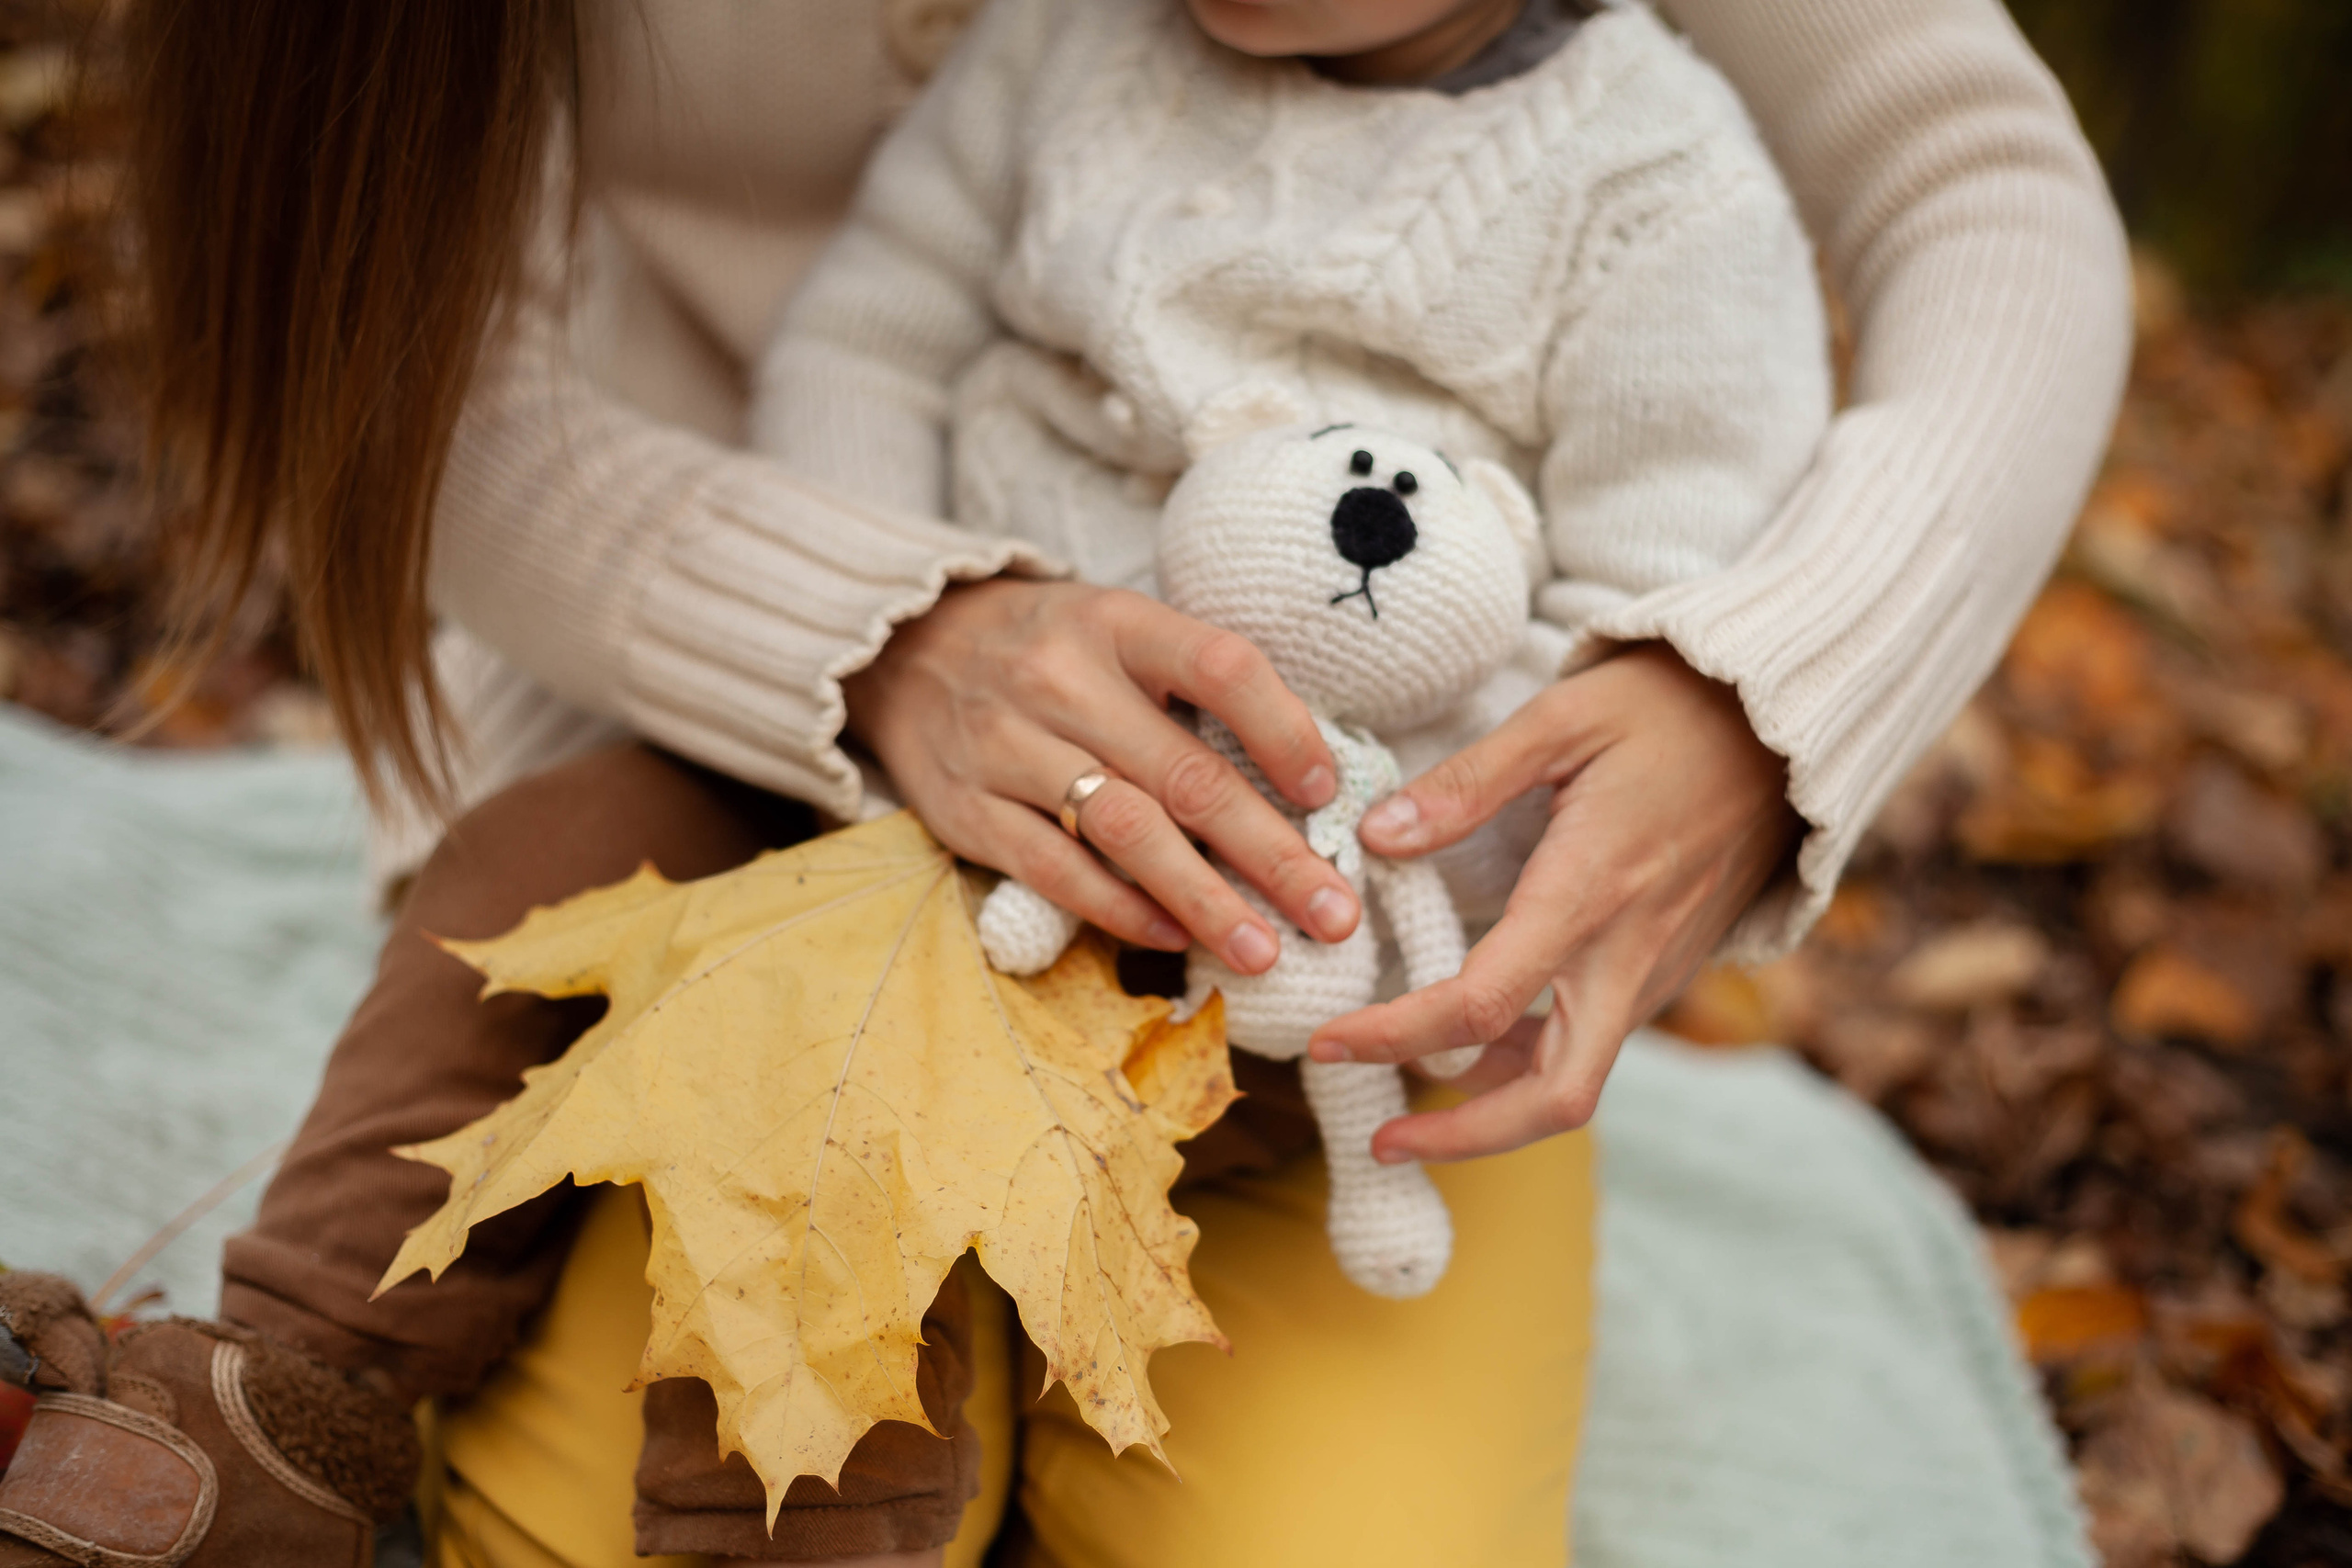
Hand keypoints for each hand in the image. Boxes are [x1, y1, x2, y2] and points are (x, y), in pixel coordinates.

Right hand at [843, 578, 1359, 973]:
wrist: (903, 650)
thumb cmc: (1048, 649)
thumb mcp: (1118, 631)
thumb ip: (1194, 688)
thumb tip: (1306, 780)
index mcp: (1116, 624)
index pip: (1220, 667)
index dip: (1285, 731)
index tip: (1329, 794)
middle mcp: (1061, 680)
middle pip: (1185, 774)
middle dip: (1273, 853)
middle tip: (1336, 913)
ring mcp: (1007, 747)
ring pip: (1124, 832)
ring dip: (1204, 899)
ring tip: (1265, 950)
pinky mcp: (968, 810)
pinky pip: (1055, 870)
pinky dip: (1120, 909)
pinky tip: (1173, 936)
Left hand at [1308, 643, 1802, 1160]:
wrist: (1781, 727)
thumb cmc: (1668, 711)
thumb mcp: (1562, 718)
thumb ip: (1467, 782)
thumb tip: (1377, 834)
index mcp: (1590, 893)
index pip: (1483, 1005)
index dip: (1396, 1037)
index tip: (1329, 1043)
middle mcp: (1628, 954)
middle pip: (1555, 1097)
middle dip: (1465, 1138)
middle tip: (1381, 1139)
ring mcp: (1654, 971)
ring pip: (1577, 1080)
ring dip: (1495, 1106)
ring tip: (1408, 1097)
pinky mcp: (1665, 970)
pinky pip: (1594, 1044)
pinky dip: (1531, 1065)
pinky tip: (1475, 1044)